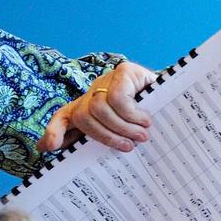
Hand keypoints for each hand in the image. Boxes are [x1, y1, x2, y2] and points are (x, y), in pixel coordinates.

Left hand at [38, 62, 158, 152]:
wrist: (173, 100)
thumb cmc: (144, 123)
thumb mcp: (120, 135)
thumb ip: (93, 143)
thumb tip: (47, 148)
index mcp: (88, 109)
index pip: (63, 116)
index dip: (54, 130)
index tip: (52, 147)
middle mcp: (93, 92)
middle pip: (82, 115)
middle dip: (105, 136)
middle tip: (129, 146)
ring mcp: (107, 80)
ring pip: (98, 107)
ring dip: (122, 126)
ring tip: (142, 135)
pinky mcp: (124, 71)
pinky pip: (117, 97)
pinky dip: (131, 114)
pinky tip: (145, 119)